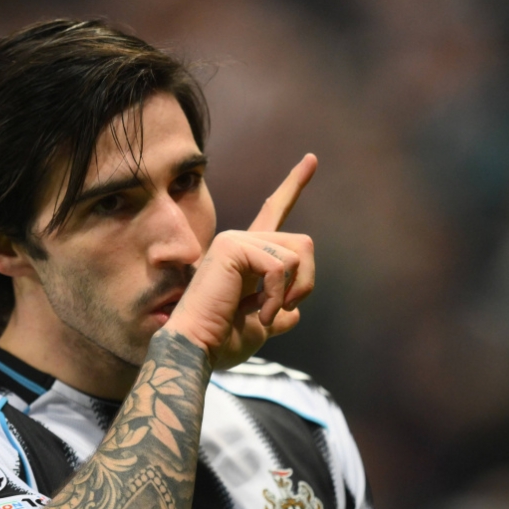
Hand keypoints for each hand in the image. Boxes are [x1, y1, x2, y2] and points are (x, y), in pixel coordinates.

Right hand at [165, 154, 316, 368]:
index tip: (310, 160)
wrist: (197, 349)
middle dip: (304, 283)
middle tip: (281, 310)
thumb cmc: (220, 341)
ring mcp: (235, 241)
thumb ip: (277, 315)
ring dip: (290, 293)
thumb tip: (294, 315)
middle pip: (303, 244)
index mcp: (245, 256)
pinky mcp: (233, 247)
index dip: (293, 186)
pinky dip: (277, 296)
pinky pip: (280, 265)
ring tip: (264, 314)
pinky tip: (258, 311)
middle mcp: (239, 241)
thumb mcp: (259, 328)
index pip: (274, 214)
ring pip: (296, 254)